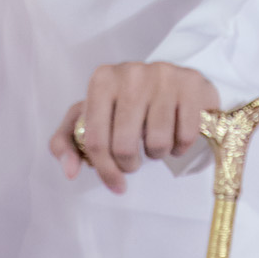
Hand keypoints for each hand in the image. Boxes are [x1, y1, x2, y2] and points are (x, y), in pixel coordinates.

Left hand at [50, 62, 219, 195]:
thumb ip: (67, 142)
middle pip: (124, 146)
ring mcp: (163, 76)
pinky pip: (185, 137)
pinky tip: (175, 135)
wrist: (172, 80)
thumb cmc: (126, 103)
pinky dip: (180, 147)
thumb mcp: (91, 116)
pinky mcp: (191, 85)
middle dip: (130, 164)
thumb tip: (70, 171)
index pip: (96, 140)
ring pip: (157, 143)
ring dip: (157, 153)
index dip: (105, 170)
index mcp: (102, 80)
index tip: (115, 184)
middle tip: (134, 159)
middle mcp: (131, 73)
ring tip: (155, 141)